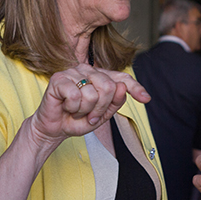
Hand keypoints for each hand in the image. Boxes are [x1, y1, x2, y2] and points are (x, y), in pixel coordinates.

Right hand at [29, 64, 149, 142]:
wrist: (54, 129)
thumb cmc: (76, 119)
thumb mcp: (101, 115)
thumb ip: (114, 103)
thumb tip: (122, 87)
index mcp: (100, 77)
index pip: (122, 79)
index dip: (135, 88)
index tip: (146, 99)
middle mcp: (88, 70)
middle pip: (109, 87)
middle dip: (101, 109)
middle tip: (90, 116)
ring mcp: (73, 72)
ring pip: (92, 94)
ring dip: (85, 110)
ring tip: (76, 111)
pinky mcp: (59, 78)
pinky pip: (75, 95)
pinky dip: (73, 108)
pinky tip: (66, 106)